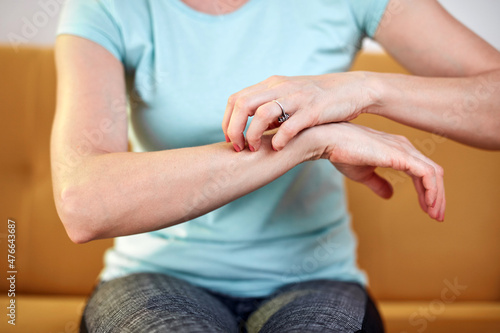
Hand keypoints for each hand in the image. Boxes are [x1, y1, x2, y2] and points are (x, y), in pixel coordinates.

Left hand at [222, 72, 377, 151]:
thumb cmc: (320, 99)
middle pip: (242, 104)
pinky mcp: (313, 110)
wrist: (354, 89)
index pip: (236, 99)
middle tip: (238, 148)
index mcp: (272, 84)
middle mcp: (281, 87)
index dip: (228, 120)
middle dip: (234, 129)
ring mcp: (297, 98)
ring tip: (254, 149)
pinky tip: (278, 148)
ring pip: (261, 114)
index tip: (230, 139)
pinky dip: (279, 139)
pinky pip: (289, 126)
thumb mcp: (290, 98)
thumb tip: (253, 129)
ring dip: (252, 135)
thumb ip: (271, 110)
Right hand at [303, 122, 444, 220]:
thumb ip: (378, 184)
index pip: (423, 172)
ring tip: (434, 215)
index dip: (427, 192)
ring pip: (434, 174)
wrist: (330, 141)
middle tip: (436, 217)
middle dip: (438, 197)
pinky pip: (427, 174)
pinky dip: (431, 190)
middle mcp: (405, 148)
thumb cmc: (342, 153)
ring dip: (437, 197)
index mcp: (398, 151)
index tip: (427, 210)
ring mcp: (404, 150)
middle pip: (433, 173)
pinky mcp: (401, 155)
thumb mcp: (363, 174)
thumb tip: (390, 195)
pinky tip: (427, 204)